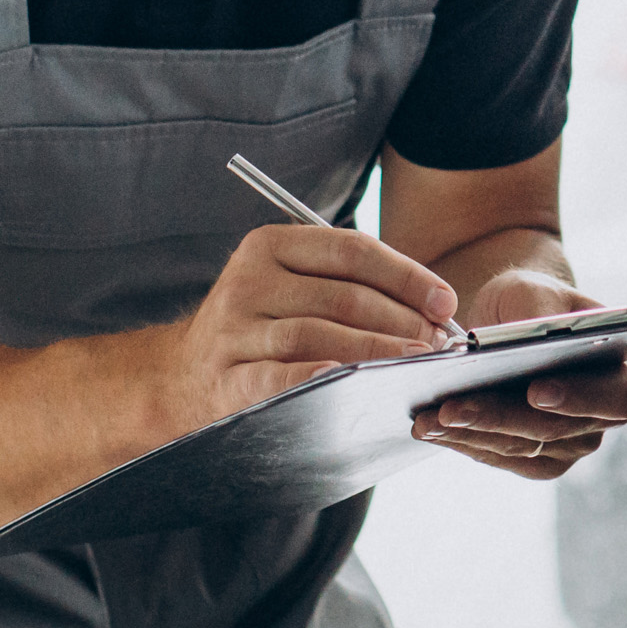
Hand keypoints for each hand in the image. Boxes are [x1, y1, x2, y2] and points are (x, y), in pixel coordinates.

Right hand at [172, 224, 456, 424]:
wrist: (182, 375)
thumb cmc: (262, 325)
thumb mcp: (291, 286)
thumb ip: (350, 284)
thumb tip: (433, 306)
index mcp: (269, 245)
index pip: (352, 250)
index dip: (406, 275)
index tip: (445, 301)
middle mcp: (248, 281)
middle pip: (343, 295)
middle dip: (401, 319)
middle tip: (437, 342)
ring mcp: (233, 329)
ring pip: (319, 334)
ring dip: (376, 350)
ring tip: (415, 363)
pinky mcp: (226, 377)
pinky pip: (279, 374)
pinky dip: (317, 376)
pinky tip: (352, 382)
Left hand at [413, 266, 626, 480]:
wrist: (513, 321)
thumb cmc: (532, 300)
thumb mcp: (535, 289)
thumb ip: (540, 309)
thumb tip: (531, 334)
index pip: (615, 396)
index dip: (578, 397)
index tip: (535, 391)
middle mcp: (606, 415)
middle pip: (557, 429)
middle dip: (499, 417)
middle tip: (452, 407)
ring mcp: (573, 443)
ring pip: (524, 448)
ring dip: (472, 434)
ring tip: (428, 418)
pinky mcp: (538, 458)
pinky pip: (502, 457)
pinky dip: (465, 443)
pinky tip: (431, 428)